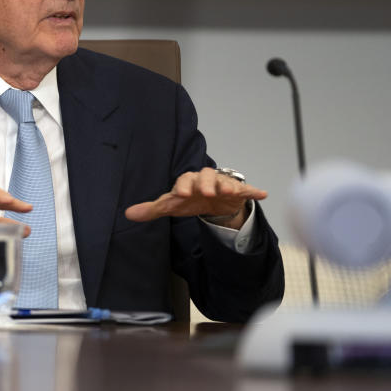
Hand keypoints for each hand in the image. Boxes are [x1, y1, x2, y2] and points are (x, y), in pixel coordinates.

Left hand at [124, 167, 266, 228]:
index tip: (181, 194)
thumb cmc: (189, 200)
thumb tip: (127, 214)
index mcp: (188, 182)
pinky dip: (254, 191)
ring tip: (228, 191)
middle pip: (205, 176)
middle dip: (205, 183)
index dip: (183, 185)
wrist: (211, 202)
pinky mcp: (238, 192)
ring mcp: (223, 184)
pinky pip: (247, 190)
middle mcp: (205, 180)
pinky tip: (262, 194)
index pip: (184, 180)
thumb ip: (151, 209)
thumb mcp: (171, 206)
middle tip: (206, 192)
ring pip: (225, 180)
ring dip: (227, 184)